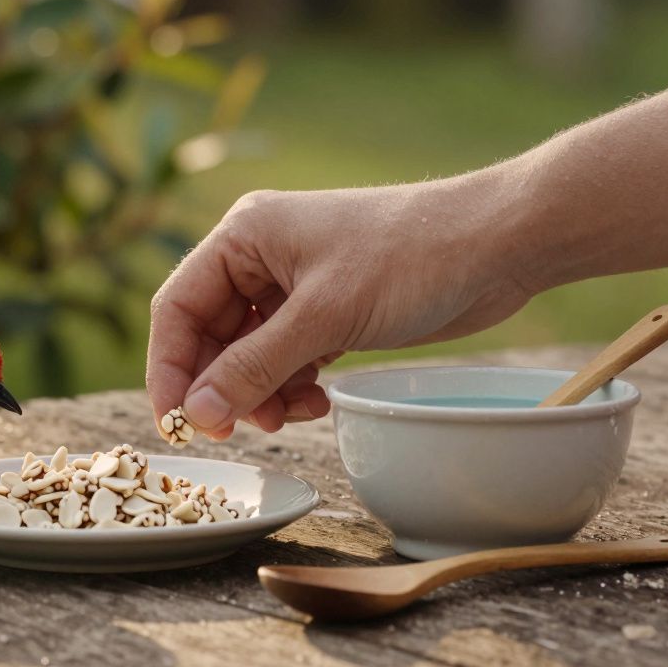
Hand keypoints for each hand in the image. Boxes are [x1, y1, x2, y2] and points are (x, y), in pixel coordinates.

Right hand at [146, 170, 532, 438]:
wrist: (497, 246)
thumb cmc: (411, 256)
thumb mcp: (323, 317)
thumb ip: (254, 368)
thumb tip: (196, 416)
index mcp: (244, 236)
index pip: (178, 309)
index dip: (170, 370)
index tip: (175, 424)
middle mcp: (260, 257)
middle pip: (210, 337)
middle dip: (223, 388)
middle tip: (240, 431)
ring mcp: (293, 285)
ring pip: (247, 355)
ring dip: (260, 393)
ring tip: (293, 416)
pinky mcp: (326, 311)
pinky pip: (285, 359)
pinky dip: (292, 387)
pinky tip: (319, 401)